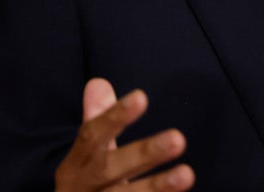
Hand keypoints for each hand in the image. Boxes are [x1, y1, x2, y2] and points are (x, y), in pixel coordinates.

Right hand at [54, 78, 195, 190]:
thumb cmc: (87, 185)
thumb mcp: (87, 155)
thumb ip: (98, 120)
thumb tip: (99, 83)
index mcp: (76, 164)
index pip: (92, 136)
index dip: (115, 117)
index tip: (142, 97)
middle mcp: (83, 188)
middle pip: (109, 170)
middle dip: (143, 155)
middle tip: (178, 138)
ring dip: (156, 187)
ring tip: (187, 174)